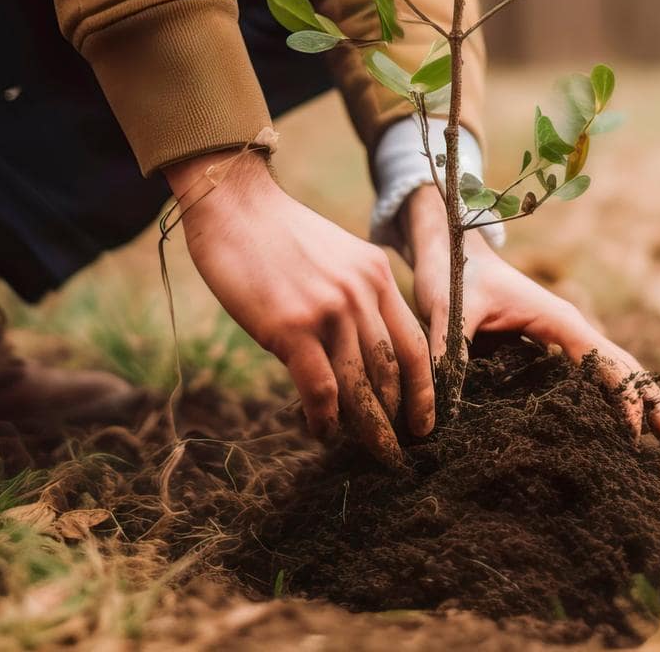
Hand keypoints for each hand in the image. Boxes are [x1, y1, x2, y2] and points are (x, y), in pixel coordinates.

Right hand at [165, 151, 431, 463]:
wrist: (234, 205)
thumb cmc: (276, 235)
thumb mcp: (334, 256)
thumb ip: (352, 299)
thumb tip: (351, 355)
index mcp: (377, 275)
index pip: (416, 345)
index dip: (424, 391)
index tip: (425, 423)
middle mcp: (361, 294)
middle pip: (392, 371)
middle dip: (398, 418)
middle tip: (396, 452)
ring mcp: (328, 311)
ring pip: (360, 386)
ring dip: (367, 428)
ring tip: (370, 453)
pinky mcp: (291, 328)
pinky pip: (320, 388)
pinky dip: (324, 417)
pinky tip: (321, 430)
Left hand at [401, 188, 659, 441]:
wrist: (448, 245)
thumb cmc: (451, 273)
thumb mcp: (447, 311)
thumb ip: (447, 356)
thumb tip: (439, 414)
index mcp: (558, 319)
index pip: (603, 361)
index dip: (622, 396)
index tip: (635, 434)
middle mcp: (567, 329)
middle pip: (622, 367)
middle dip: (650, 401)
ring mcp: (559, 340)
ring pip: (608, 373)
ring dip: (633, 403)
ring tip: (656, 442)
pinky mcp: (543, 349)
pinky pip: (583, 377)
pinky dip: (604, 401)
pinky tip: (604, 431)